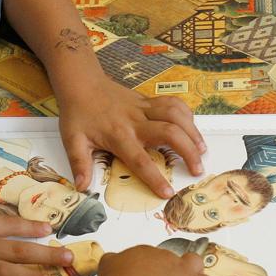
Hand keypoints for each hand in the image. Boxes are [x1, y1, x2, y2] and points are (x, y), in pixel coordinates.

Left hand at [58, 76, 205, 197]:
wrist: (82, 84)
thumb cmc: (78, 113)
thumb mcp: (73, 141)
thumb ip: (80, 164)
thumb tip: (82, 187)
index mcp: (118, 136)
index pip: (140, 160)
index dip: (155, 177)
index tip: (167, 192)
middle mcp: (135, 121)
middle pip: (169, 133)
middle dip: (188, 152)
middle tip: (197, 169)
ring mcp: (144, 108)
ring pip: (176, 115)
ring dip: (193, 132)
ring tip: (202, 150)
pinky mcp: (148, 100)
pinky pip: (173, 103)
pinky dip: (187, 114)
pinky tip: (192, 127)